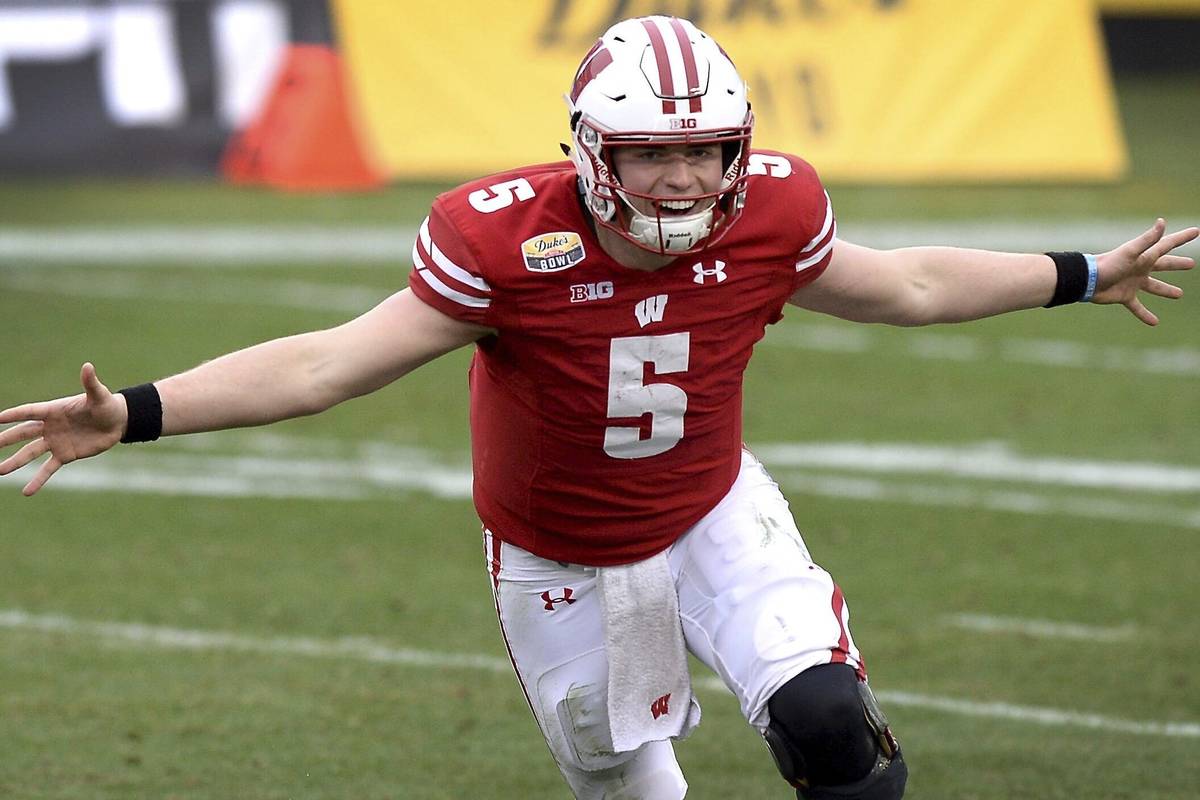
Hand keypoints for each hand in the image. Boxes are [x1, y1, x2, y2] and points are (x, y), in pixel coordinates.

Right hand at [0, 363, 127, 495]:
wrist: (117, 422)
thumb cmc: (107, 405)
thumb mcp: (100, 395)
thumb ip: (90, 383)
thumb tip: (88, 366)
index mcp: (54, 410)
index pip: (30, 411)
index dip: (14, 414)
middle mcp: (50, 426)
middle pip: (23, 433)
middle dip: (6, 439)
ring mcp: (55, 441)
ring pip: (30, 453)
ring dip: (15, 462)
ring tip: (0, 471)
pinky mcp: (65, 455)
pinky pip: (48, 469)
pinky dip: (38, 480)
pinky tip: (27, 491)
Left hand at [1094, 219, 1197, 324]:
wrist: (1088, 281)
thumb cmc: (1109, 264)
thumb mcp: (1131, 252)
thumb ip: (1147, 240)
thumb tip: (1162, 222)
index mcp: (1144, 257)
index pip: (1167, 245)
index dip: (1182, 238)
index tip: (1196, 231)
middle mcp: (1140, 269)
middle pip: (1164, 265)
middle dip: (1177, 264)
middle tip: (1191, 264)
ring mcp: (1133, 283)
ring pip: (1154, 287)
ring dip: (1166, 290)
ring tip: (1179, 295)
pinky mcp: (1125, 297)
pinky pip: (1137, 307)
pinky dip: (1145, 315)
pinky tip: (1155, 322)